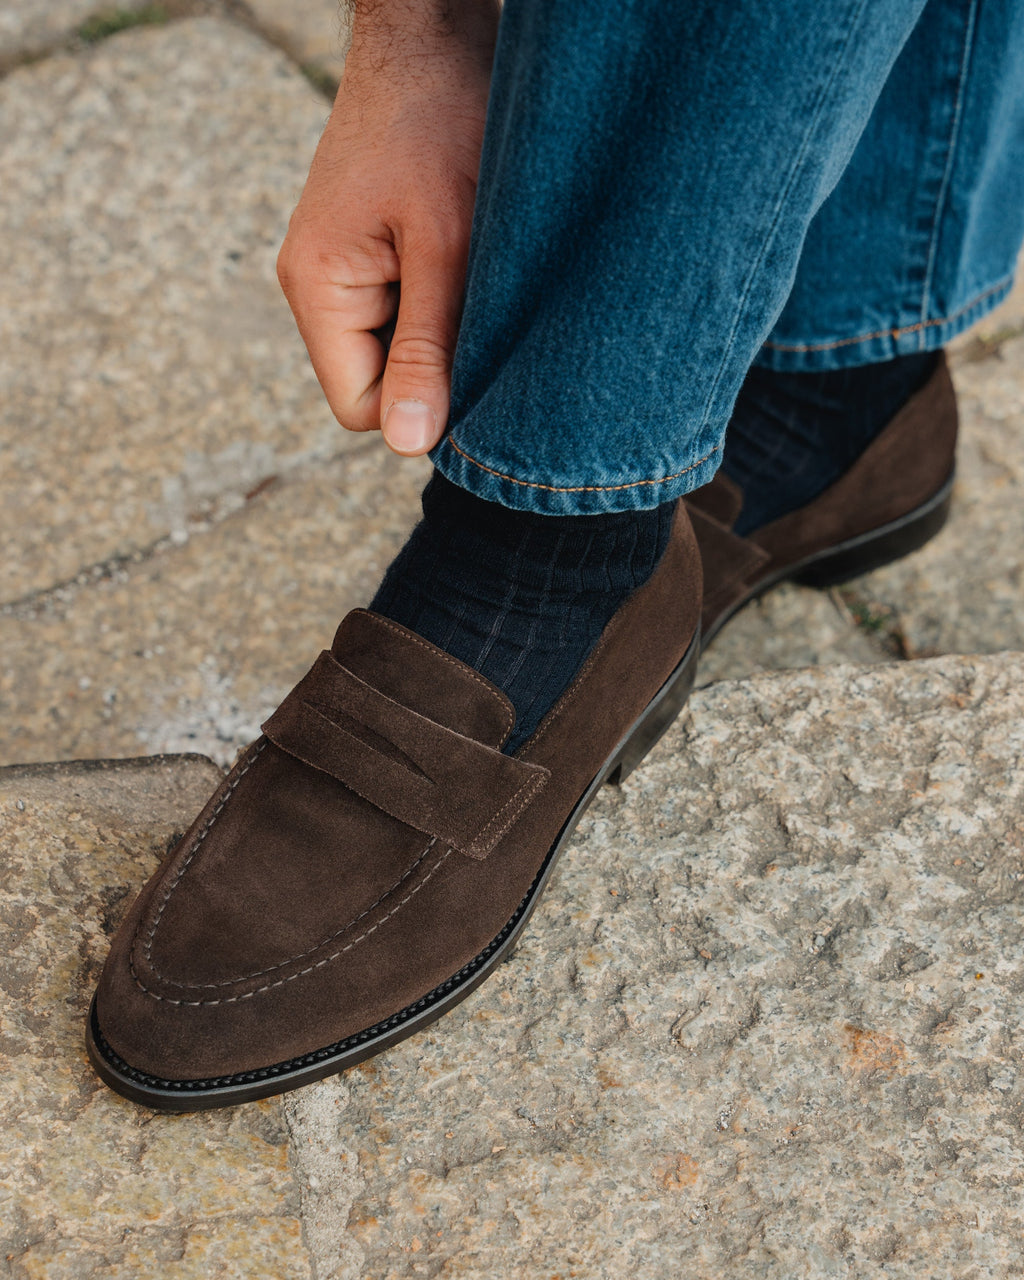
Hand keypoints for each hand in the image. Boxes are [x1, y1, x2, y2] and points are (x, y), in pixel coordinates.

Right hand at [277, 1, 498, 454]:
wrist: (434, 33)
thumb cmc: (440, 123)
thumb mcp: (446, 247)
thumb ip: (428, 348)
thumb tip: (410, 444)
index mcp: (317, 288)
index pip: (360, 407)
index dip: (422, 402)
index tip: (475, 356)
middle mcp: (316, 286)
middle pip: (378, 382)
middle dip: (435, 363)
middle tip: (484, 305)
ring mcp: (342, 268)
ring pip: (398, 349)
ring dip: (445, 328)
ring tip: (476, 270)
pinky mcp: (369, 251)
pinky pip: (406, 311)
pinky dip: (444, 300)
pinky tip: (469, 259)